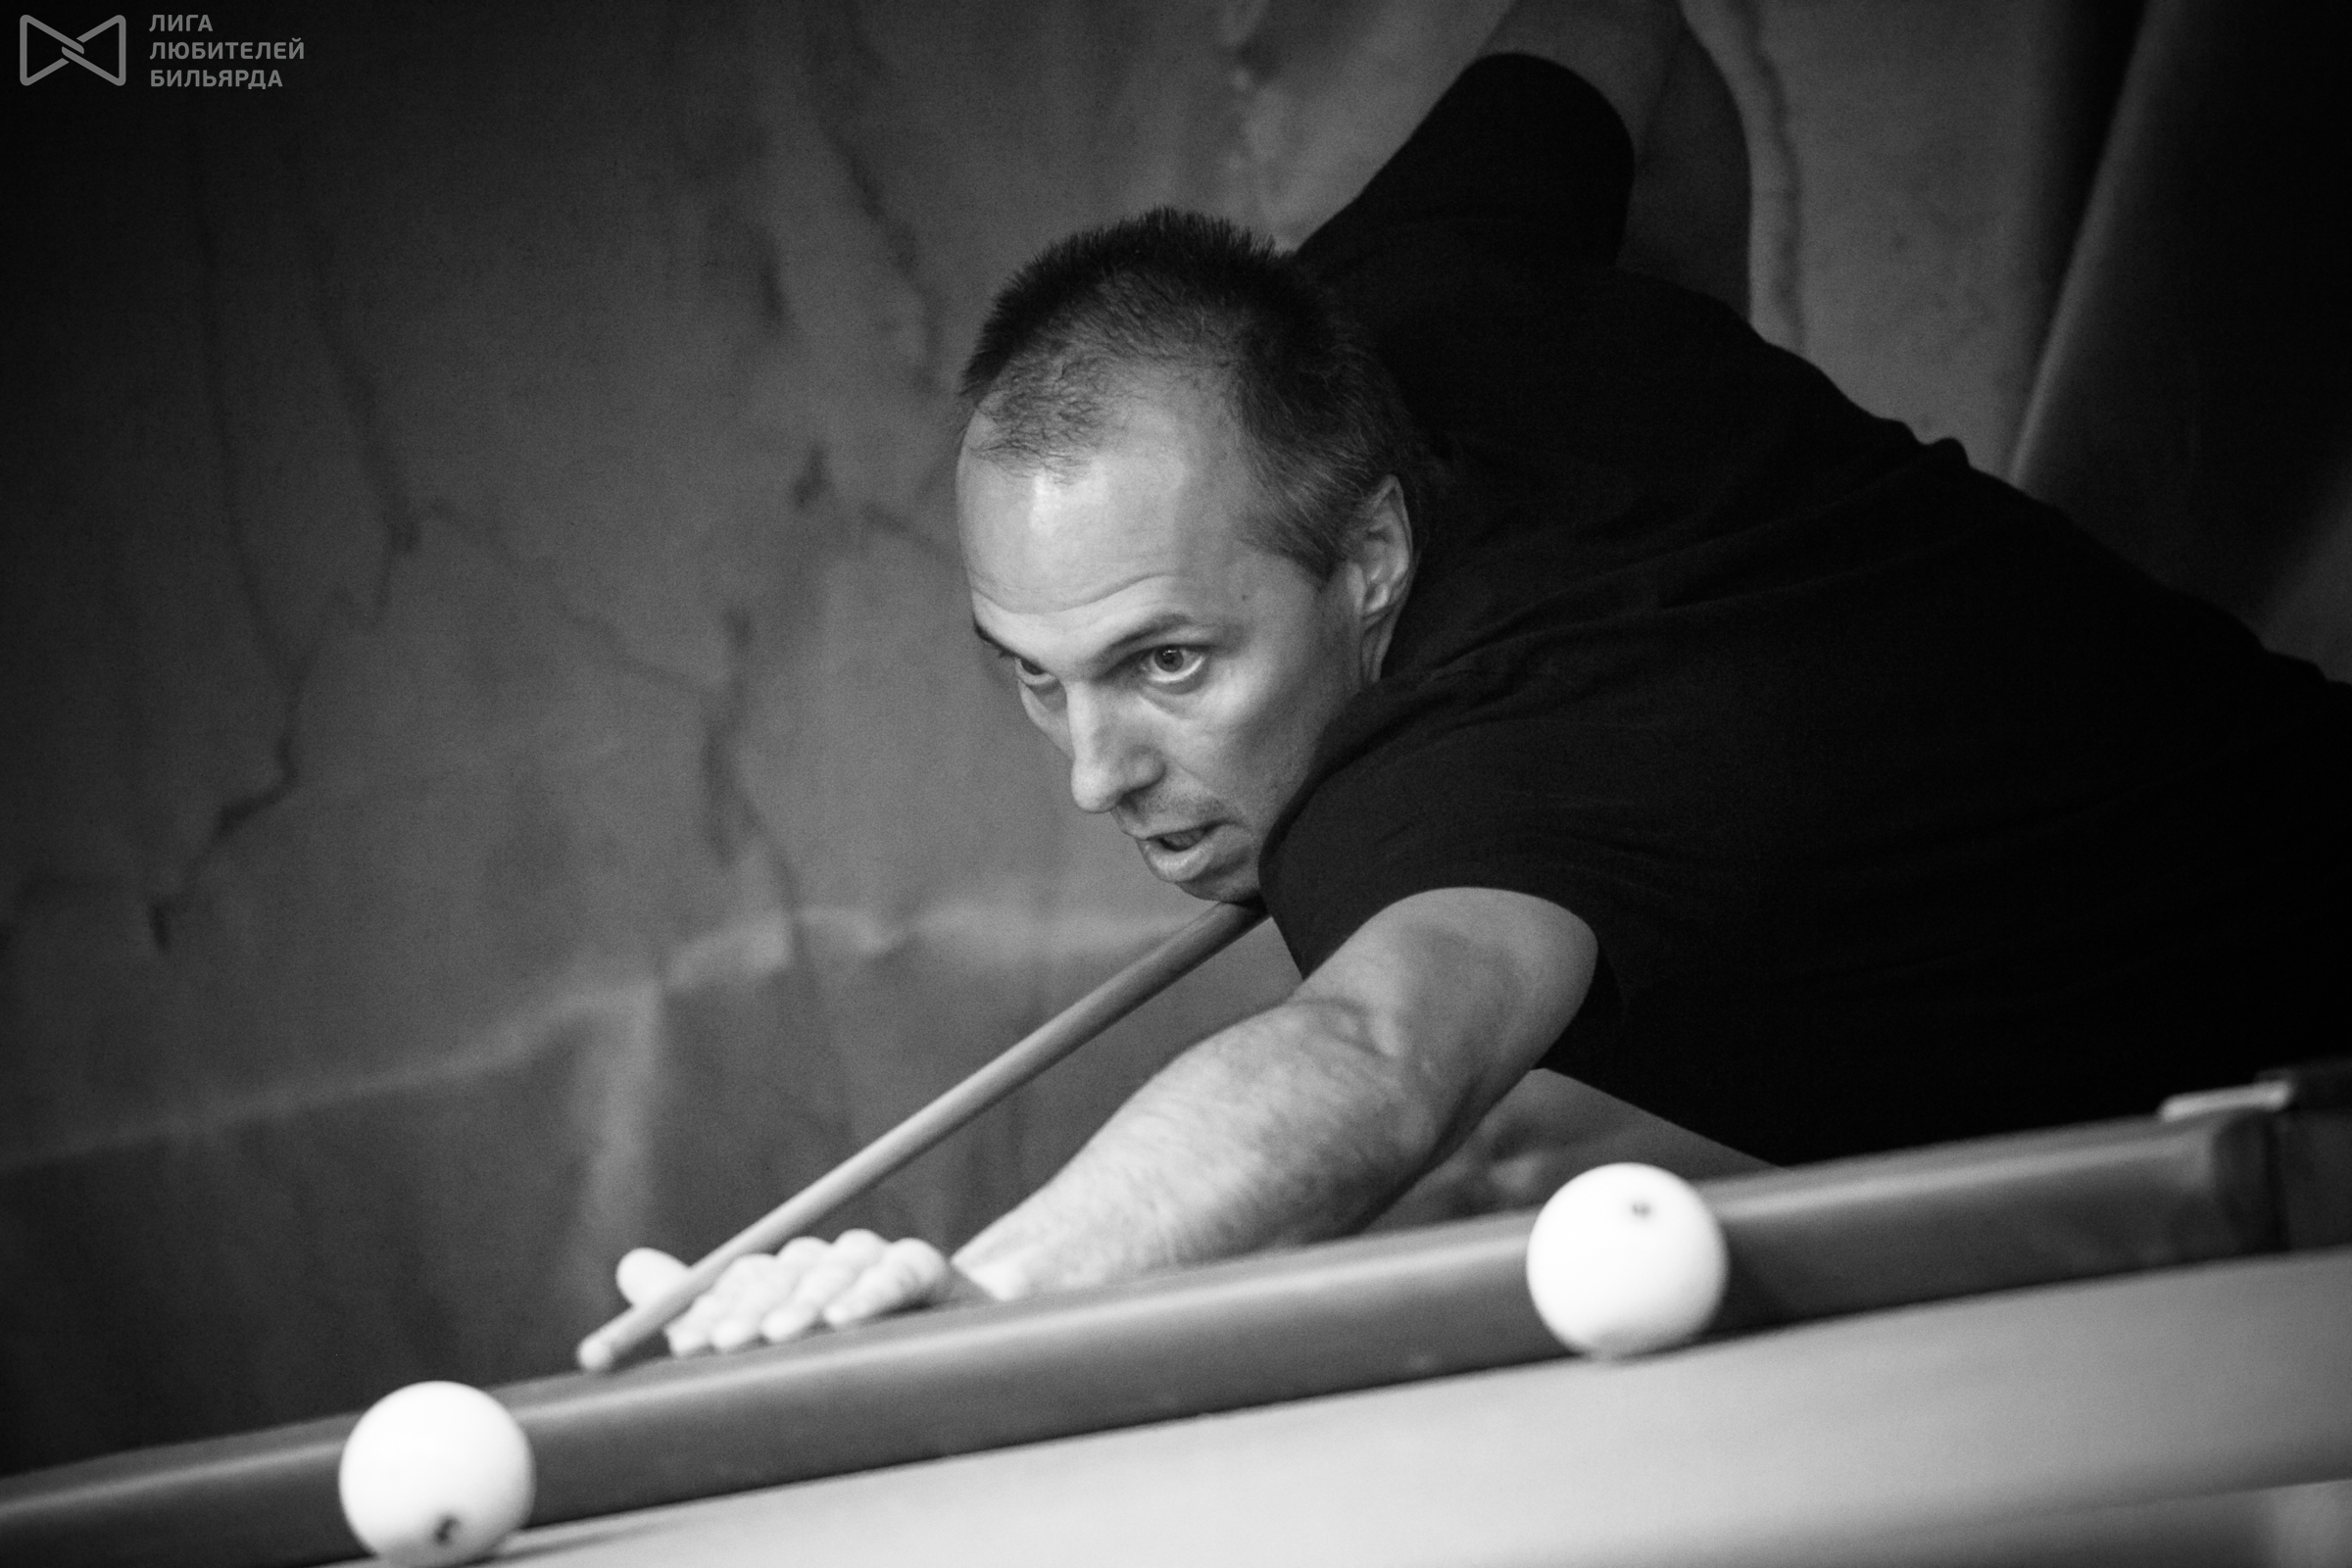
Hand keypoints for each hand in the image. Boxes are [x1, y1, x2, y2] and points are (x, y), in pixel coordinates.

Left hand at [615, 1231, 980, 1356]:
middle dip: (755, 1307)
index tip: (689, 1343)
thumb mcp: (775, 1341)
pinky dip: (878, 1287)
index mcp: (798, 1274)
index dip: (717, 1306)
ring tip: (784, 1335)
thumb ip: (709, 1305)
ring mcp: (885, 1263)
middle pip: (790, 1268)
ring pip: (842, 1265)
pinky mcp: (936, 1275)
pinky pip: (908, 1268)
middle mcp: (838, 1261)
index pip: (751, 1276)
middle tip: (728, 1344)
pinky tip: (848, 1317)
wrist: (954, 1357)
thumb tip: (630, 1266)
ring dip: (809, 1299)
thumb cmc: (855, 1357)